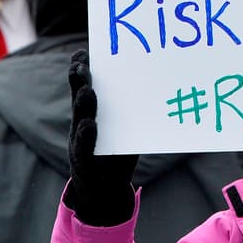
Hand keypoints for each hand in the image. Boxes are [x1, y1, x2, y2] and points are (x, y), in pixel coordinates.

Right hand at [63, 50, 138, 226]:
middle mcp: (83, 123)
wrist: (104, 190)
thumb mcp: (126, 129)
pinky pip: (85, 148)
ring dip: (83, 105)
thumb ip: (133, 109)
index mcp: (93, 112)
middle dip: (80, 81)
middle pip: (80, 99)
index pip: (85, 87)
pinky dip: (88, 136)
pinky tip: (91, 125)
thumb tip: (161, 83)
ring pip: (80, 120)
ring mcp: (80, 142)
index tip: (83, 51)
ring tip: (88, 91)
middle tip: (82, 65)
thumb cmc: (117, 152)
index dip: (82, 69)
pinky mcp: (83, 162)